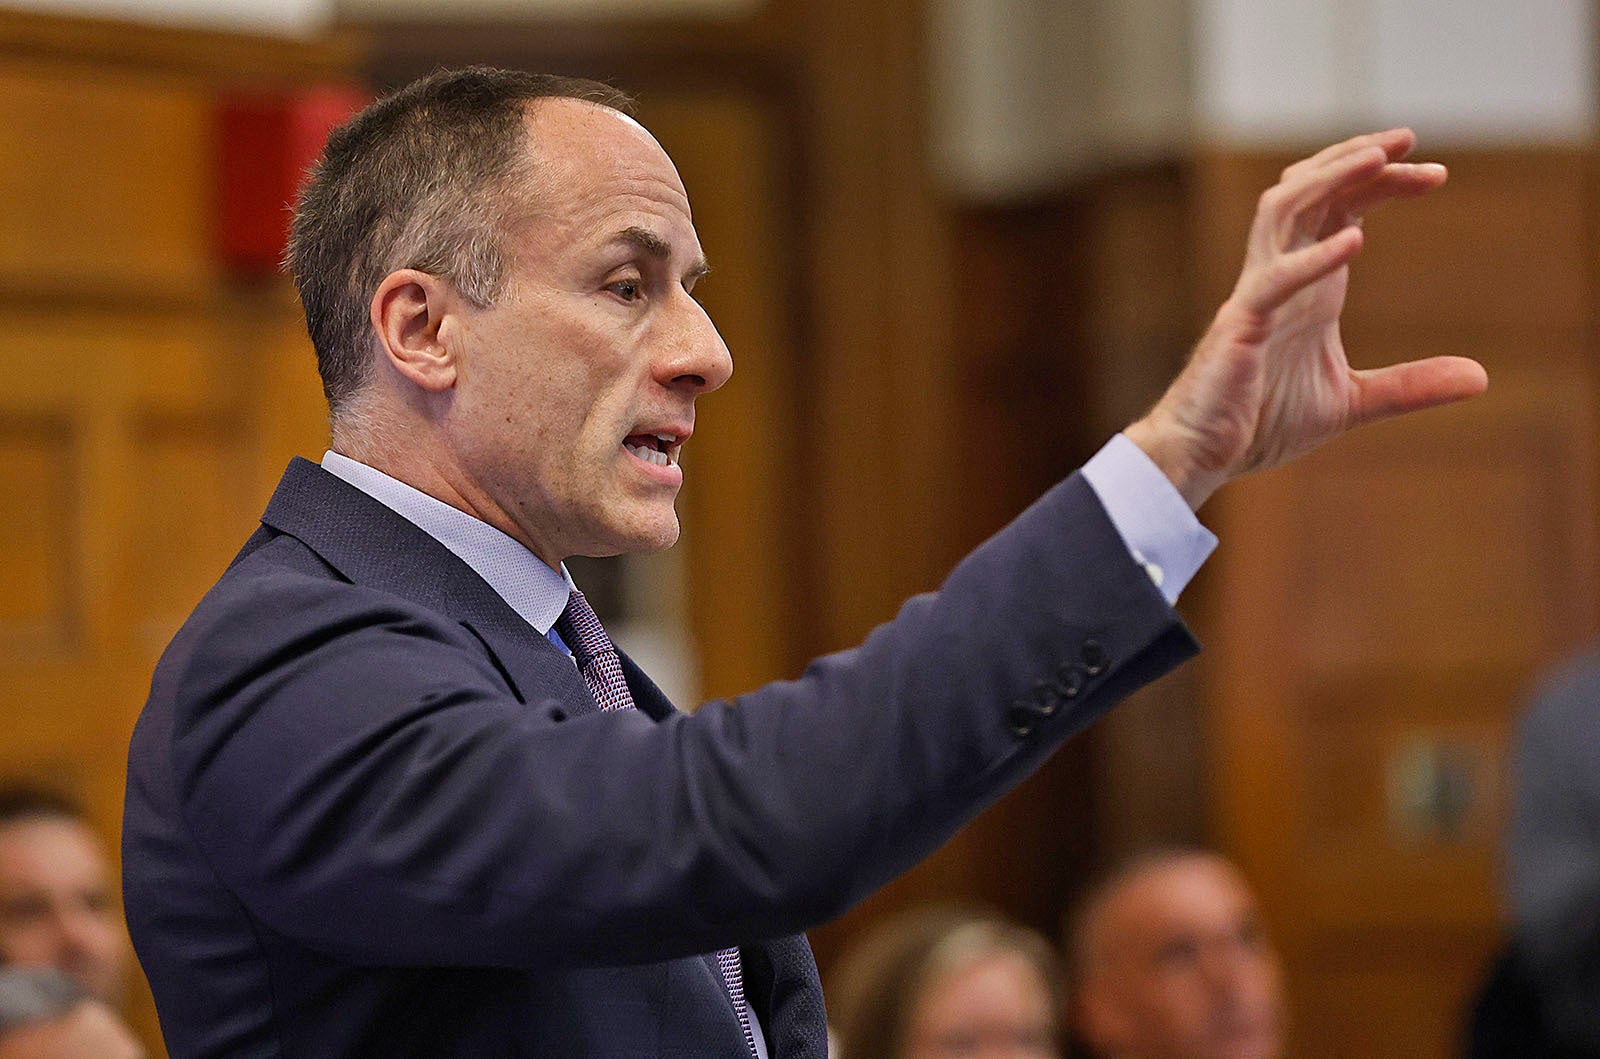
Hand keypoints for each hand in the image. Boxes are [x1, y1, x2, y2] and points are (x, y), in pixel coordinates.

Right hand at [1125, 128, 1487, 509]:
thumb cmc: (1260, 423)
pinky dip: (1312, 258)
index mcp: (1307, 287)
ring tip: (1376, 159)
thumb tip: (1481, 378)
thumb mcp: (1351, 402)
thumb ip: (1410, 385)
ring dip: (1328, 179)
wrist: (1202, 455)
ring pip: (1281, 210)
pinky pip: (1274, 280)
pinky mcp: (1240, 326)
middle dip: (1356, 158)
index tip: (1433, 172)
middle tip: (1409, 138)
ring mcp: (1256, 296)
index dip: (1381, 182)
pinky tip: (1355, 243)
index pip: (1340, 209)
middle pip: (1311, 191)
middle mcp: (1280, 277)